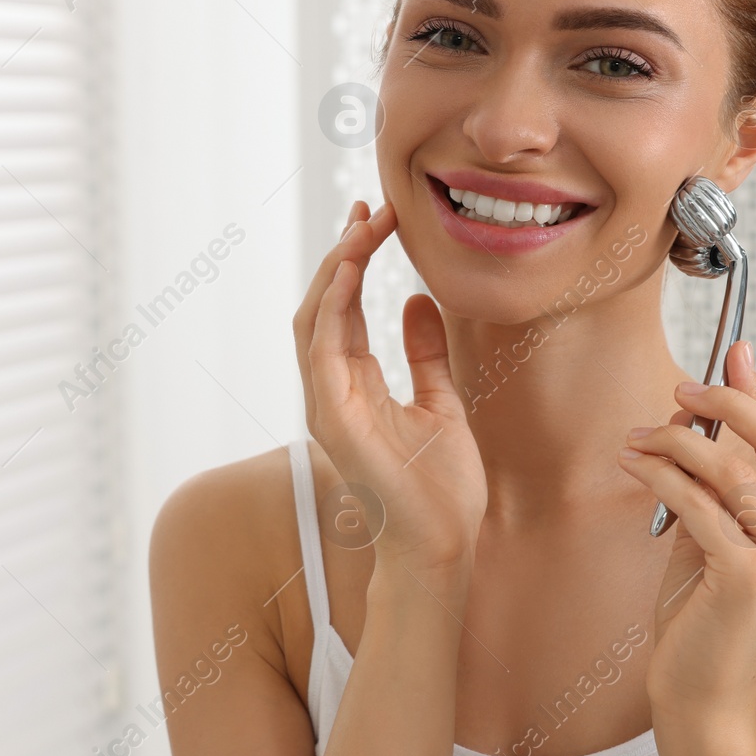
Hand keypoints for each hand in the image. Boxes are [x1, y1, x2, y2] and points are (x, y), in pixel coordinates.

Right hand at [293, 200, 488, 569]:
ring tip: (362, 227)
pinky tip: (352, 270)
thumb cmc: (441, 490)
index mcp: (353, 386)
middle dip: (343, 252)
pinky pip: (321, 349)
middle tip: (370, 208)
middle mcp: (331, 390)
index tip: (377, 219)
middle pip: (323, 305)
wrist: (442, 546)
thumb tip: (419, 300)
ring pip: (314, 318)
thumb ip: (425, 354)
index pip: (344, 309)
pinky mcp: (331, 418)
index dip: (355, 261)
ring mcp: (326, 404)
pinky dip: (333, 305)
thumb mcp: (442, 402)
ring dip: (336, 268)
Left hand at [621, 340, 755, 715]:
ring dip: (675, 443)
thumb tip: (699, 404)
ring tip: (636, 439)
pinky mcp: (748, 578)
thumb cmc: (707, 609)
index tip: (730, 352)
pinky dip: (659, 474)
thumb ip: (718, 474)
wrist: (702, 690)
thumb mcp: (719, 530)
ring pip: (729, 471)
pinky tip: (633, 463)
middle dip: (725, 403)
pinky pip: (696, 504)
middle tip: (678, 388)